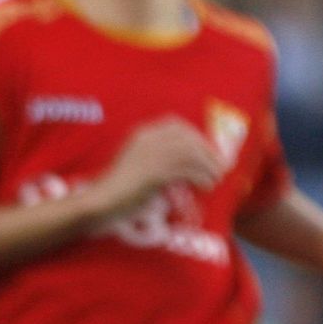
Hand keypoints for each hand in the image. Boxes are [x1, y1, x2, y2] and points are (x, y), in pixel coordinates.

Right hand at [89, 118, 222, 223]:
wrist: (103, 199)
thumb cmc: (119, 186)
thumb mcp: (136, 162)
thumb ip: (155, 157)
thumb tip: (186, 163)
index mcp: (142, 134)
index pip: (176, 124)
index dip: (196, 135)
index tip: (207, 149)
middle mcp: (147, 140)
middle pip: (188, 138)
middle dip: (208, 151)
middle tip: (219, 166)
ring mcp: (151, 155)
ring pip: (191, 154)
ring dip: (208, 166)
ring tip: (216, 178)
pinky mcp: (155, 172)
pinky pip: (187, 171)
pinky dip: (201, 178)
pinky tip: (206, 186)